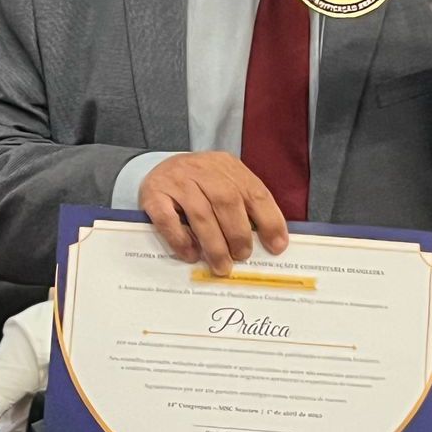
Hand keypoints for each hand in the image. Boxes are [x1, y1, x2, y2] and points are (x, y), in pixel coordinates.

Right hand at [138, 151, 287, 275]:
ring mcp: (177, 180)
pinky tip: (191, 255)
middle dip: (239, 234)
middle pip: (228, 201)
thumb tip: (269, 242)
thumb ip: (243, 206)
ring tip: (222, 265)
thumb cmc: (199, 186)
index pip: (255, 192)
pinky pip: (169, 220)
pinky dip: (182, 240)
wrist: (158, 170)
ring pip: (201, 213)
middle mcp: (203, 168)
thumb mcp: (223, 185)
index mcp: (228, 166)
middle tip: (242, 257)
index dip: (269, 220)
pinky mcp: (154, 194)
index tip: (277, 246)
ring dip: (215, 244)